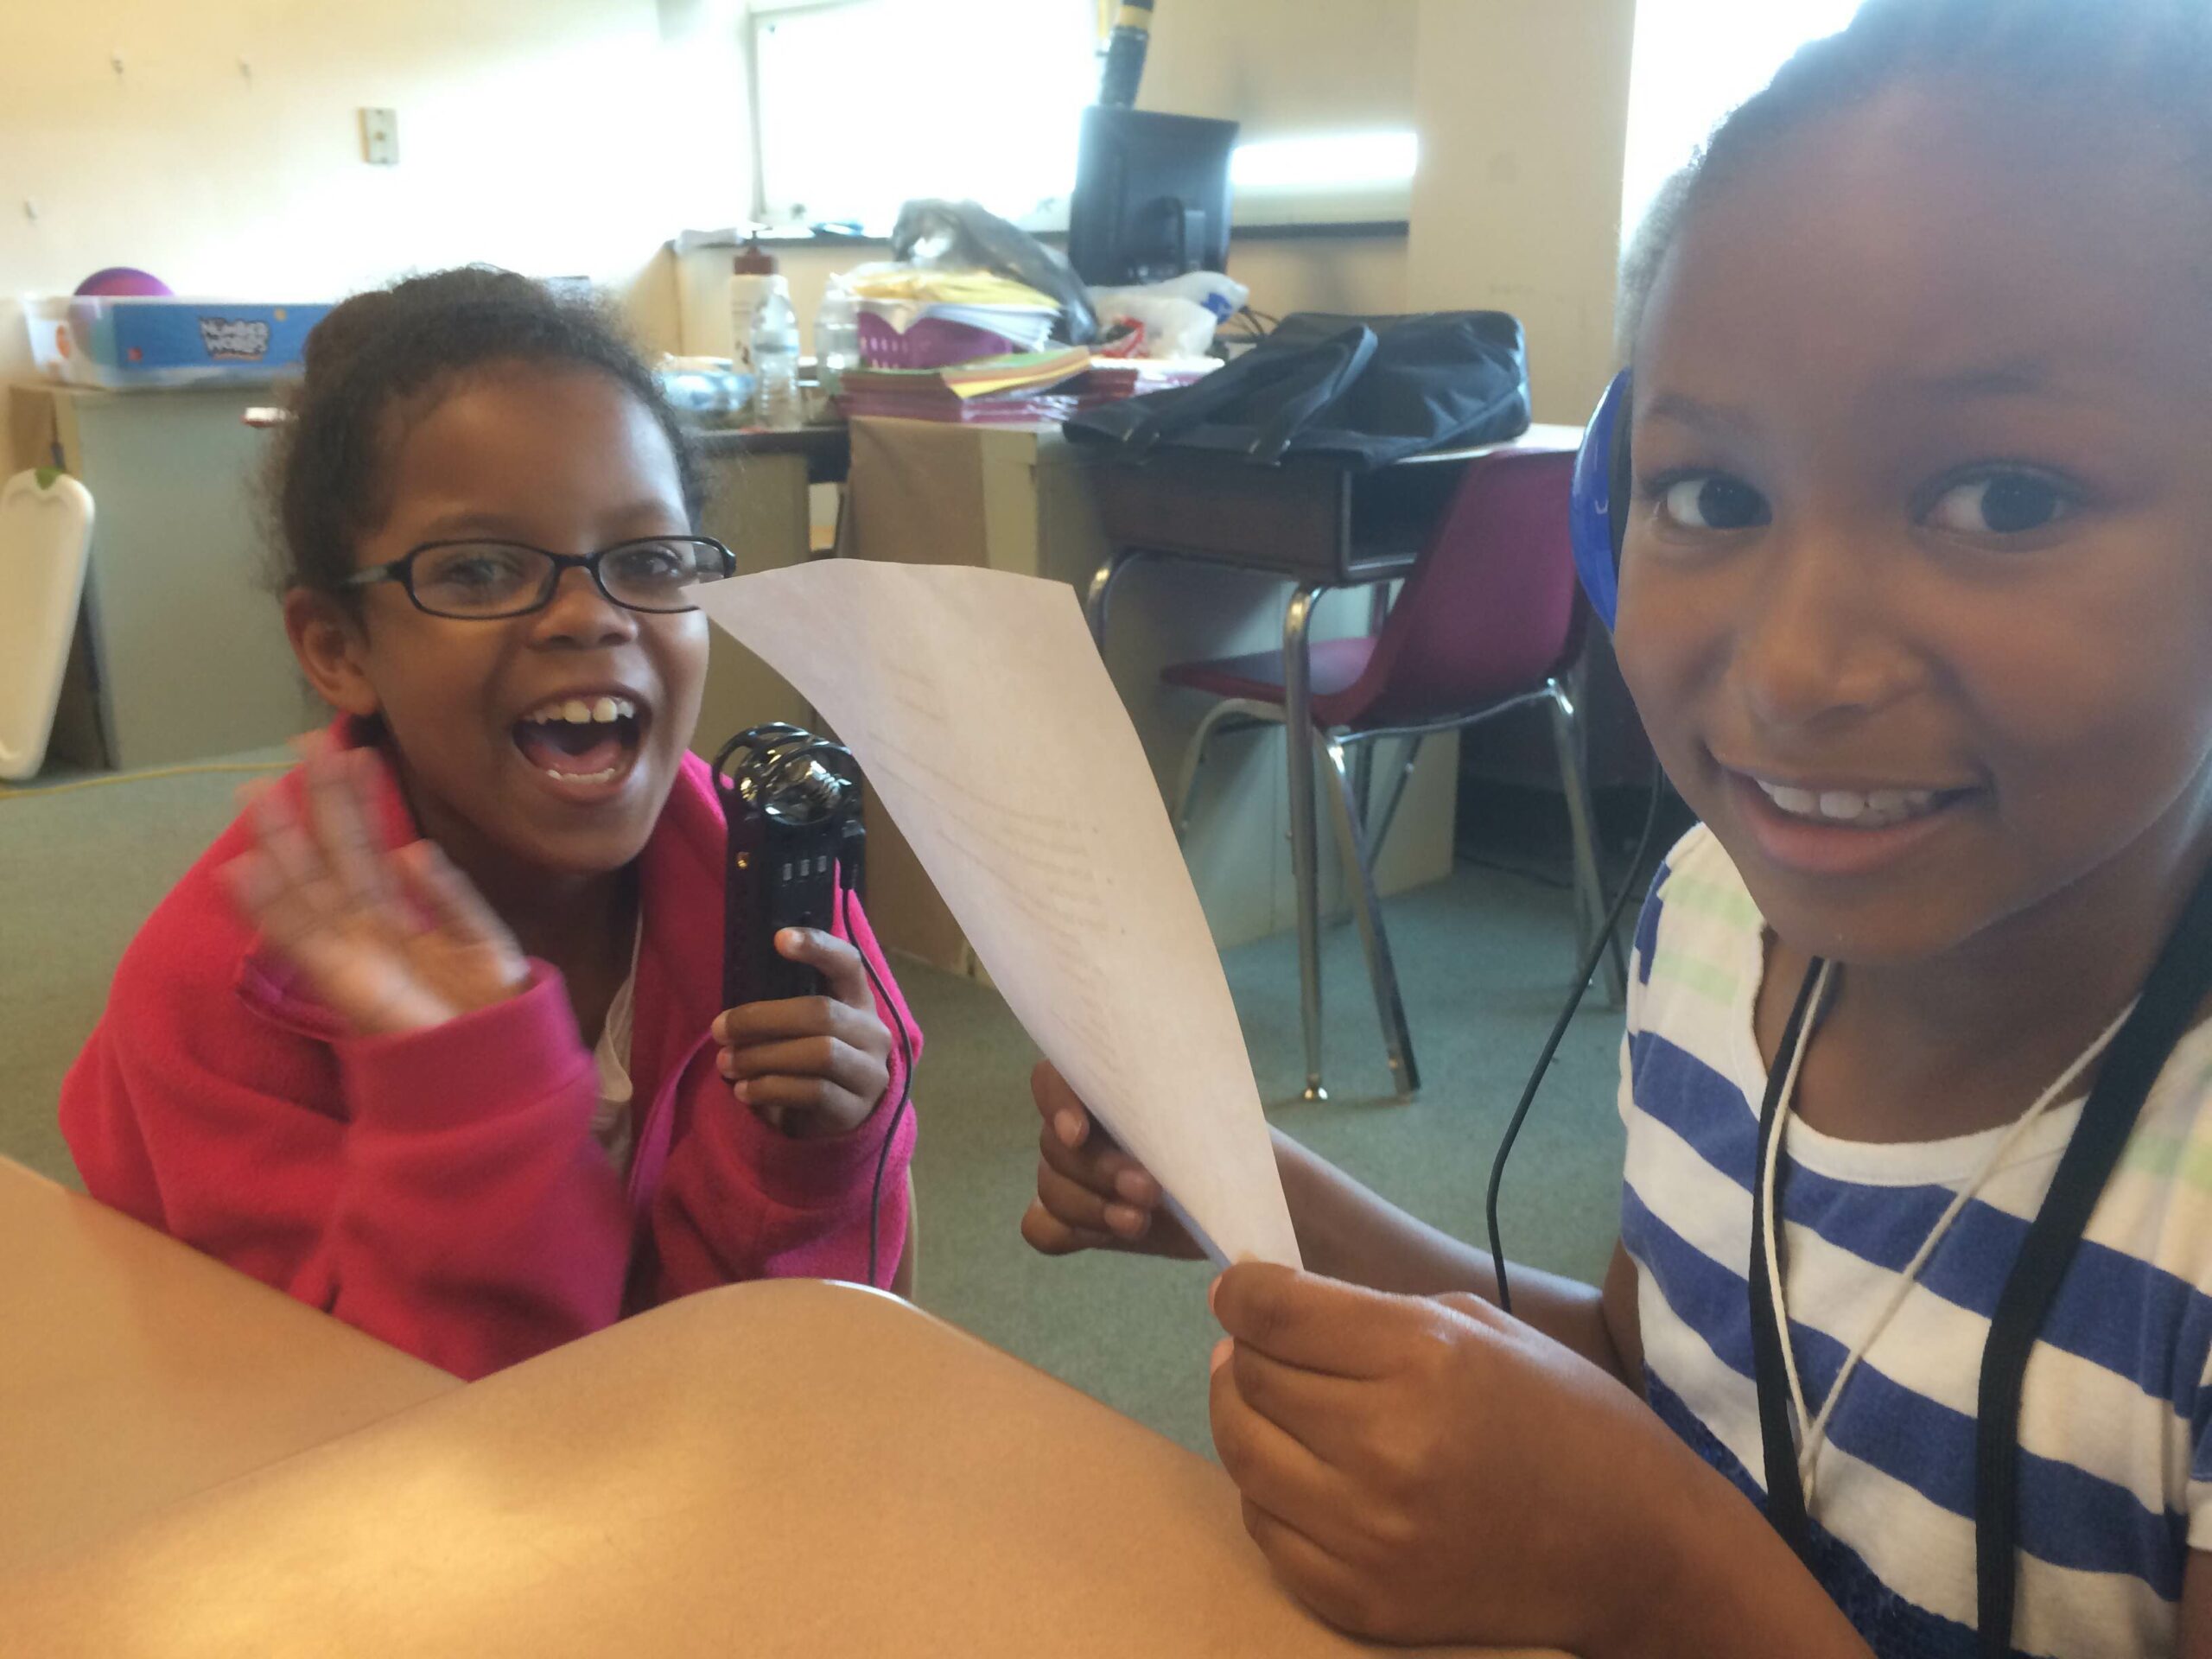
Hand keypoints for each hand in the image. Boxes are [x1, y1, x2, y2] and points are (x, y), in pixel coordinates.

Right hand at [222, 738, 529, 1036]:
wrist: (495, 1077)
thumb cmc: (491, 1018)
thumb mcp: (485, 947)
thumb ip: (453, 901)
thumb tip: (413, 851)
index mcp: (403, 921)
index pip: (371, 851)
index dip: (361, 803)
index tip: (355, 750)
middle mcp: (370, 934)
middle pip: (336, 858)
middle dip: (322, 804)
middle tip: (307, 743)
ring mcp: (351, 959)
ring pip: (307, 890)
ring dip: (281, 844)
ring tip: (257, 795)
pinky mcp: (340, 987)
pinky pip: (299, 941)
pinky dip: (270, 908)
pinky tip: (245, 869)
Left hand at [714, 928, 892, 1138]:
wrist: (839, 1121)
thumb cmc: (809, 1064)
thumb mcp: (802, 1031)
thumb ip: (783, 1012)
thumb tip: (730, 1015)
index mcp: (858, 1002)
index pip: (847, 964)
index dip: (819, 948)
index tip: (779, 939)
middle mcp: (873, 1033)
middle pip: (821, 1013)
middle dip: (762, 1019)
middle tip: (720, 1030)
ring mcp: (869, 1073)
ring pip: (819, 1054)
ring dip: (762, 1057)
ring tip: (726, 1064)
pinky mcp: (855, 1110)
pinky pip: (812, 1092)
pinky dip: (770, 1088)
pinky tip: (744, 1091)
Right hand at [1019, 1061, 1202, 1258]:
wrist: (1230, 1197)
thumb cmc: (1219, 1142)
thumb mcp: (1210, 1115)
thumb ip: (1185, 1103)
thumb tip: (1187, 1096)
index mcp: (1102, 1088)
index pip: (1051, 1080)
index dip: (1056, 1104)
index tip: (1078, 1134)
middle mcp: (1076, 1128)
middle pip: (1054, 1146)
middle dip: (1100, 1171)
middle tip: (1147, 1191)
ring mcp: (1067, 1176)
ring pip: (1051, 1188)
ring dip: (1094, 1208)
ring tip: (1140, 1221)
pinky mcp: (1071, 1221)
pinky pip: (1043, 1230)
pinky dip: (1072, 1234)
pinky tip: (1113, 1233)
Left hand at [1209, 1263, 1709, 1656]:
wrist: (1637, 1550)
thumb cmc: (1565, 1418)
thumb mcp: (1481, 1330)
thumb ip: (1372, 1315)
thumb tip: (1270, 1311)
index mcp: (1423, 1360)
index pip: (1274, 1314)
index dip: (1240, 1292)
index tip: (1238, 1290)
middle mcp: (1386, 1447)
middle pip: (1251, 1380)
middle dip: (1246, 1350)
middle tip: (1261, 1346)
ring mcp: (1370, 1535)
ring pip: (1243, 1456)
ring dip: (1246, 1419)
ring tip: (1270, 1403)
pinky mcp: (1362, 1601)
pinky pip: (1266, 1532)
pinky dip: (1270, 1495)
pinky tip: (1301, 1473)